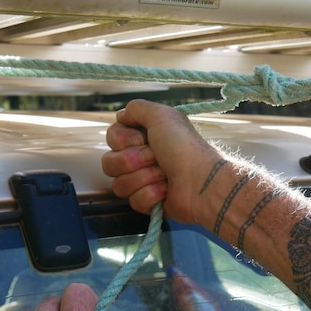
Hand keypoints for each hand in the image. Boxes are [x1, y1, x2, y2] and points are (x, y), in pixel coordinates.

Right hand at [102, 99, 221, 223]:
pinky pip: (133, 201)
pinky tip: (166, 191)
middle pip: (109, 163)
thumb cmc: (183, 147)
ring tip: (164, 175)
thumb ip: (137, 108)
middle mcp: (141, 158)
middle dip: (132, 160)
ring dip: (143, 177)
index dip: (121, 140)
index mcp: (143, 137)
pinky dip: (150, 195)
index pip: (112, 138)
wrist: (200, 181)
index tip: (141, 139)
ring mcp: (144, 181)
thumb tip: (122, 114)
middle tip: (155, 157)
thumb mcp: (161, 116)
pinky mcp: (148, 202)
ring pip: (119, 184)